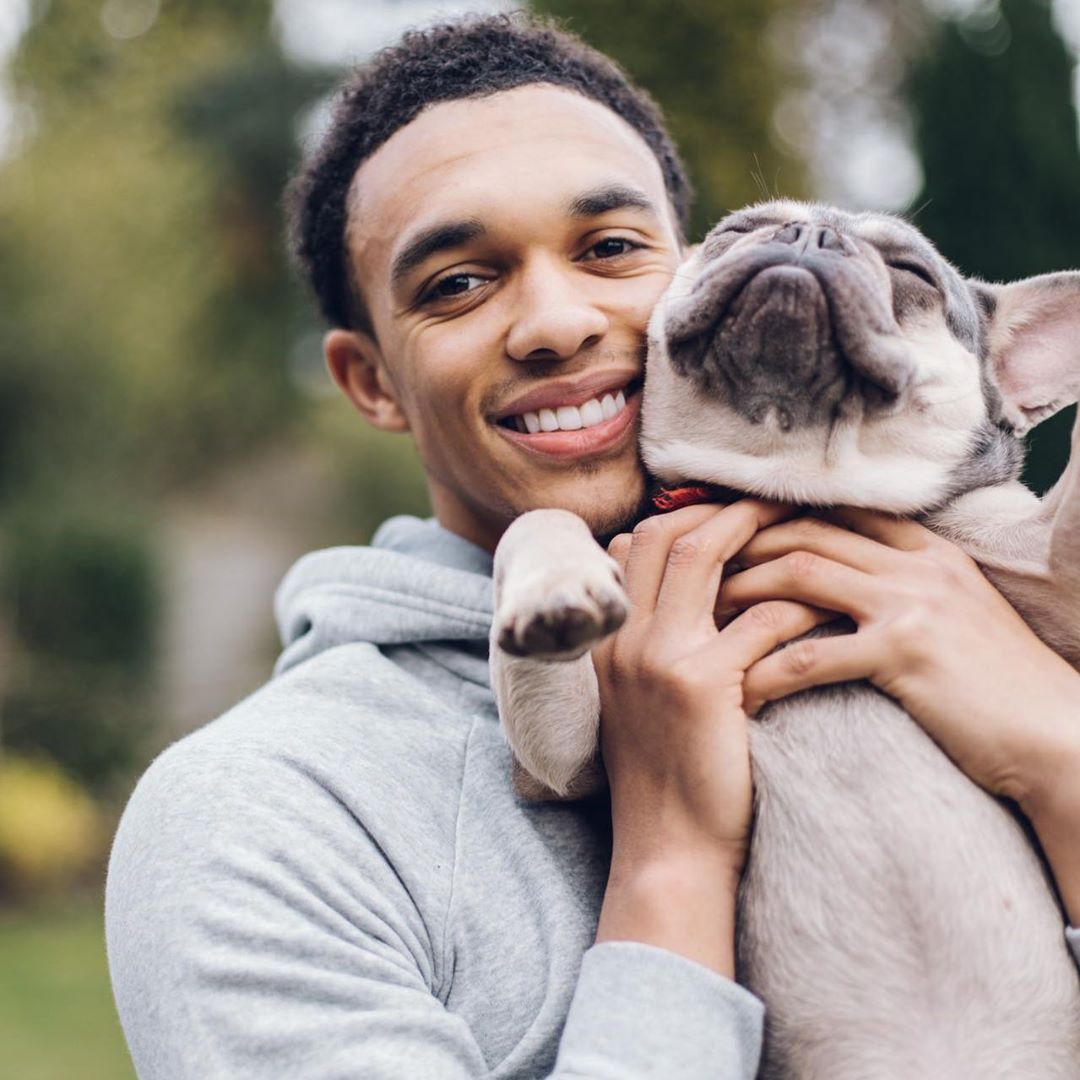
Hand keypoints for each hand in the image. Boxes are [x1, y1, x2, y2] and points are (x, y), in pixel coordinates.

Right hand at [591, 499, 833, 974]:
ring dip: (761, 536)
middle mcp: (624, 639)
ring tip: (808, 532)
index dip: (686, 515)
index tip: (733, 509)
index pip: (636, 545)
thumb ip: (649, 644)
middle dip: (726, 510)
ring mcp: (657, 658)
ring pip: (706, 559)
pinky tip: (828, 606)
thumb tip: (681, 599)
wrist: (670, 849)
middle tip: (778, 502)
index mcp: (608, 640)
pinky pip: (758, 620)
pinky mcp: (700, 685)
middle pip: (669, 537)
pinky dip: (797, 604)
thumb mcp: (638, 701)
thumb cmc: (668, 776)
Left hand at [721, 508, 1079, 812]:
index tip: (730, 533)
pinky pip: (809, 655)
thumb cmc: (1000, 688)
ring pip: (800, 575)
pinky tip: (736, 688)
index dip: (776, 517)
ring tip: (701, 618)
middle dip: (744, 545)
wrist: (1060, 737)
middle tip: (697, 569)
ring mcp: (912, 603)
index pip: (837, 511)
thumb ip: (906, 587)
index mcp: (929, 551)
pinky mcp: (905, 653)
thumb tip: (844, 583)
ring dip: (743, 594)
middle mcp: (918, 565)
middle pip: (807, 532)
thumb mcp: (958, 615)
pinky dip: (763, 670)